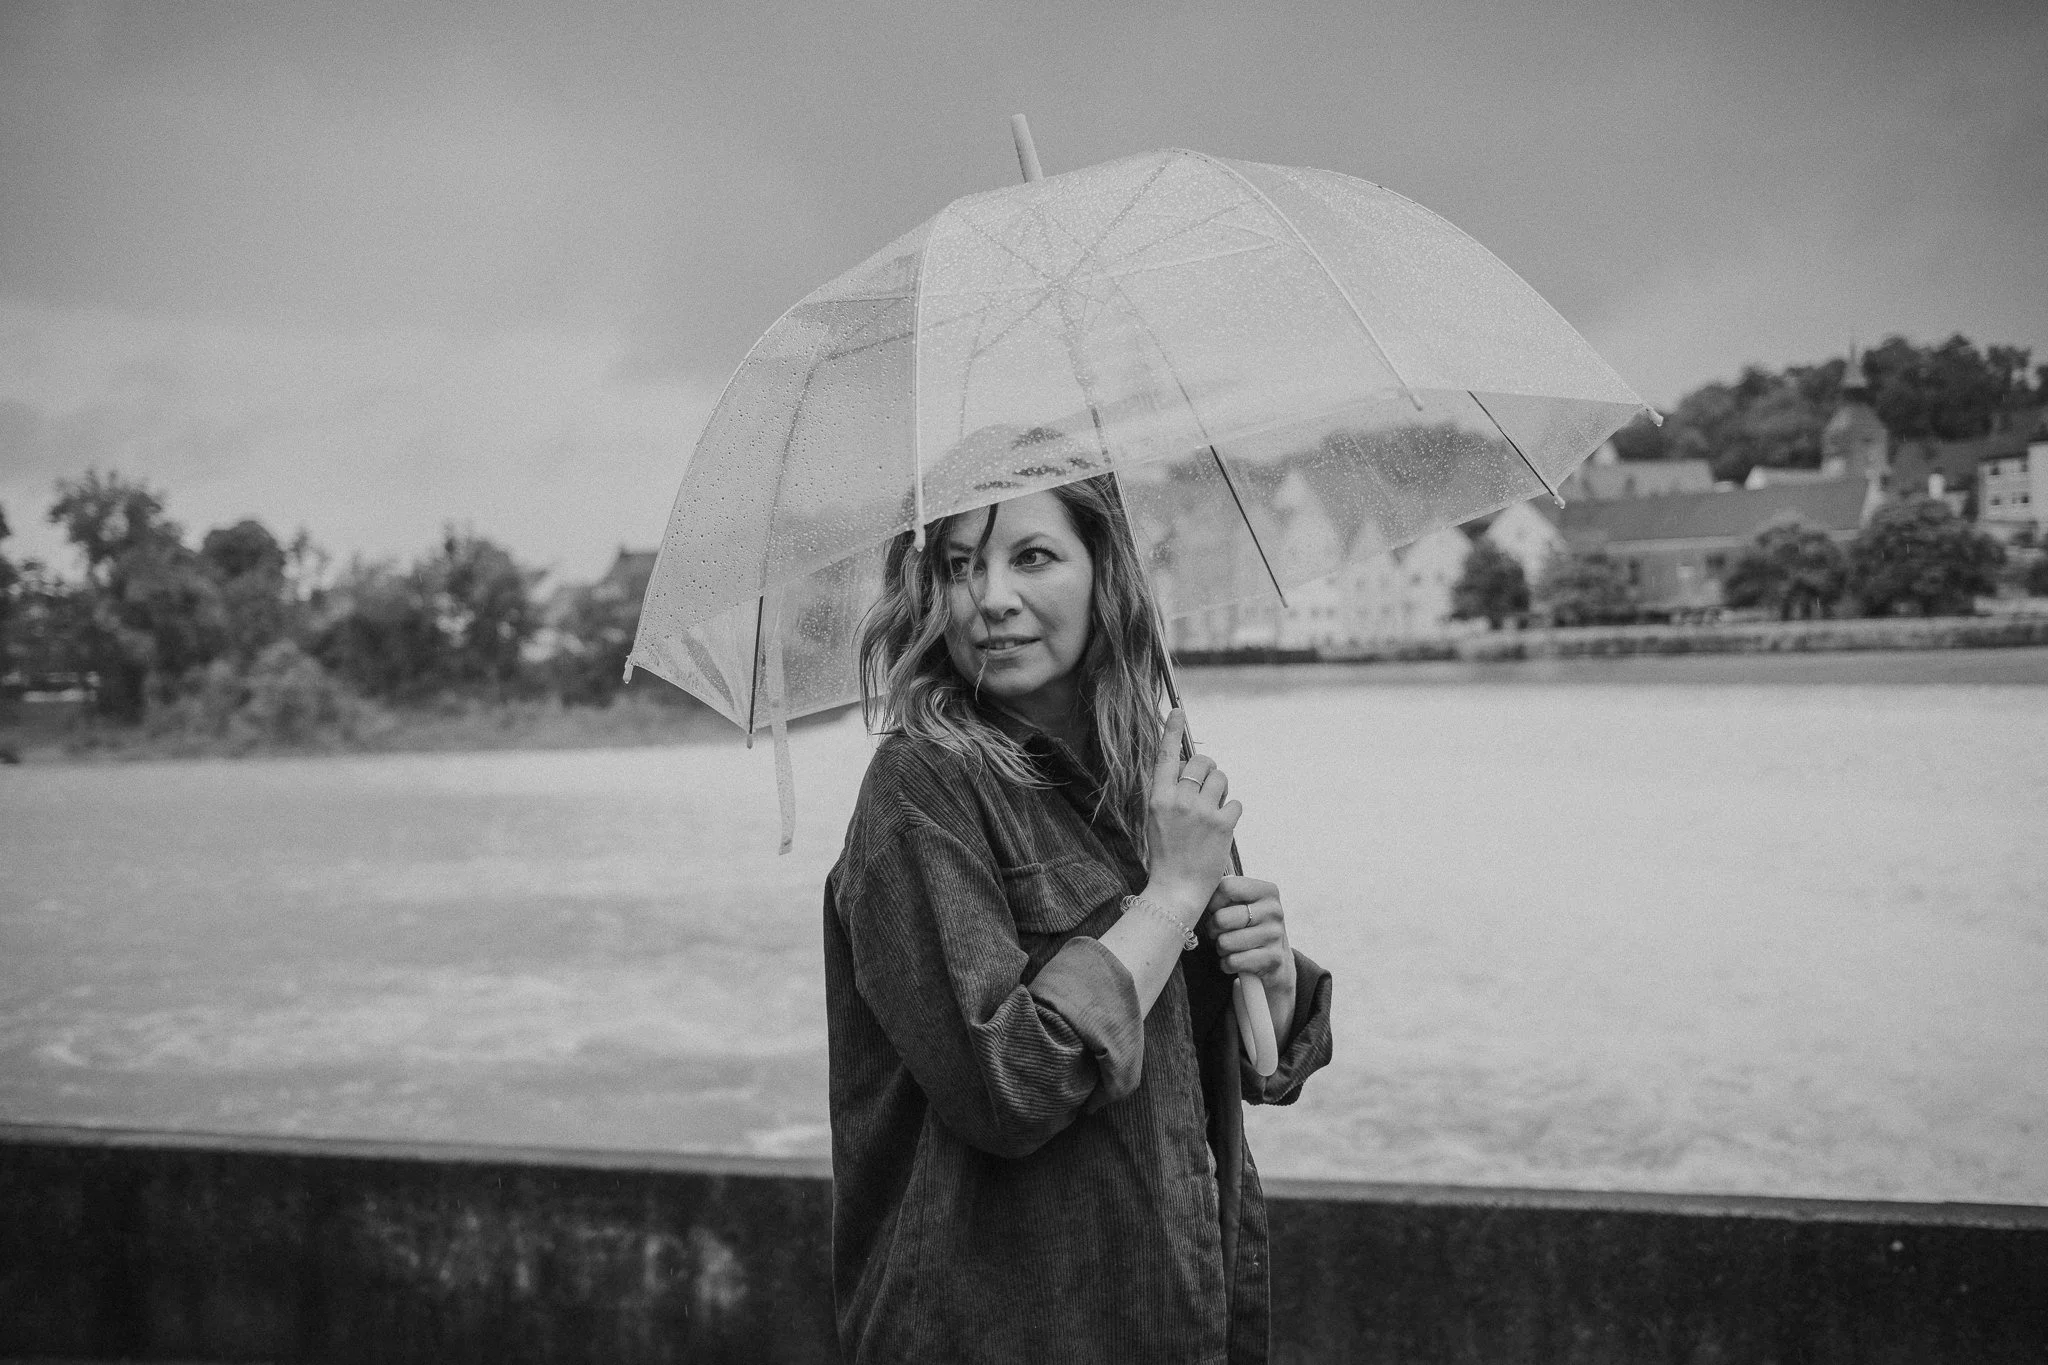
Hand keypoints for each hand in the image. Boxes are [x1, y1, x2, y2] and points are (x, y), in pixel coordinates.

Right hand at [1142, 710, 1240, 918]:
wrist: (1176, 890)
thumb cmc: (1165, 856)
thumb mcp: (1155, 820)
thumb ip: (1169, 793)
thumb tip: (1188, 770)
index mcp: (1157, 797)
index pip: (1166, 755)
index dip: (1172, 730)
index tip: (1178, 711)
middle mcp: (1179, 800)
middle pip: (1202, 762)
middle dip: (1207, 770)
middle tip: (1205, 789)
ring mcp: (1202, 811)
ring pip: (1221, 779)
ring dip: (1220, 791)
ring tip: (1212, 812)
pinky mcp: (1223, 824)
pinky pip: (1235, 803)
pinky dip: (1231, 813)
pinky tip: (1221, 828)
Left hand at [1203, 876, 1296, 1006]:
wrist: (1275, 958)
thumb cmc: (1249, 926)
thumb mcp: (1243, 904)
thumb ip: (1225, 893)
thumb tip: (1198, 891)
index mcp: (1267, 891)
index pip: (1226, 887)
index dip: (1213, 902)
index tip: (1216, 910)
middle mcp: (1274, 911)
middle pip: (1221, 918)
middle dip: (1213, 929)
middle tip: (1220, 932)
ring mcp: (1275, 935)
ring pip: (1224, 943)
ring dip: (1221, 948)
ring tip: (1230, 946)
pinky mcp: (1272, 959)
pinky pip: (1232, 962)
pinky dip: (1227, 964)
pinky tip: (1236, 960)